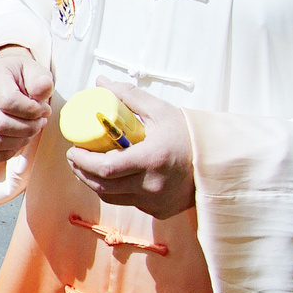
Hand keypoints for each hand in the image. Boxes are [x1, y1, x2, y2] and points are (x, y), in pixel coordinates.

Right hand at [0, 46, 52, 162]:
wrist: (5, 78)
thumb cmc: (20, 76)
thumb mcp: (34, 70)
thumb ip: (41, 80)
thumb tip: (42, 91)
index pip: (9, 102)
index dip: (33, 111)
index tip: (44, 109)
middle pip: (1, 125)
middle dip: (29, 128)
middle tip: (40, 121)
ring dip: (20, 141)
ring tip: (30, 129)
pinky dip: (5, 153)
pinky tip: (17, 140)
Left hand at [65, 84, 195, 219]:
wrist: (219, 162)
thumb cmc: (190, 135)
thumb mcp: (161, 111)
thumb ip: (129, 96)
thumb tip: (101, 82)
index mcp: (152, 159)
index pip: (106, 168)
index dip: (82, 161)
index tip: (73, 150)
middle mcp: (152, 185)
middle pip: (103, 186)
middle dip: (82, 171)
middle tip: (74, 157)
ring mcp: (156, 201)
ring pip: (111, 197)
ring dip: (94, 183)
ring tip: (86, 166)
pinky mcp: (159, 211)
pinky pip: (128, 202)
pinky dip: (115, 191)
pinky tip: (110, 178)